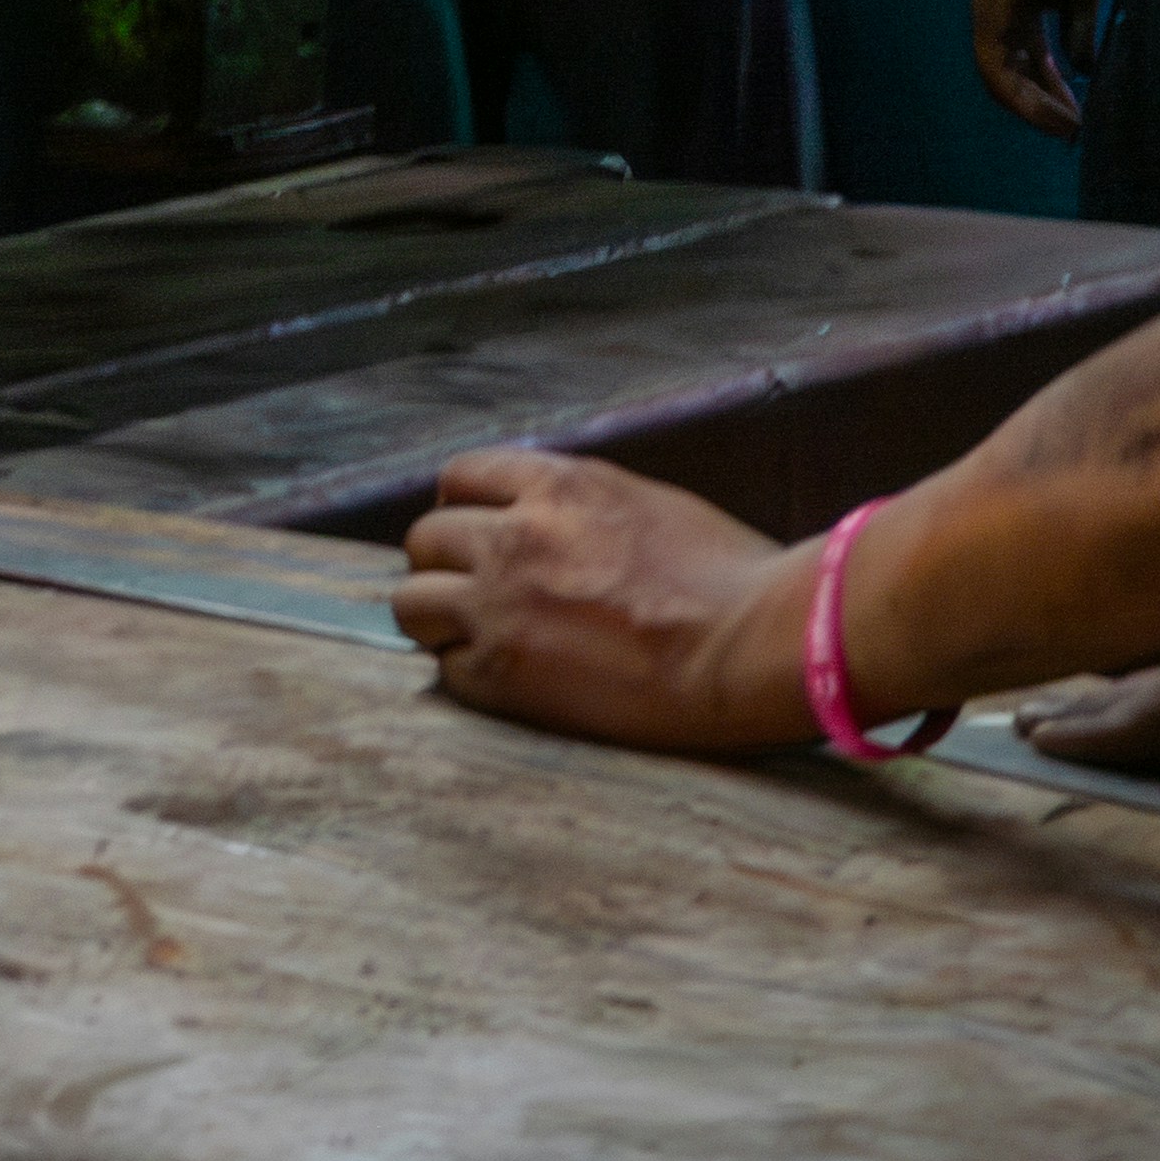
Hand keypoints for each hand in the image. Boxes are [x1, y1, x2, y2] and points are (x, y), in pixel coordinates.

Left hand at [393, 446, 800, 748]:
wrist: (747, 642)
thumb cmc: (727, 576)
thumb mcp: (648, 503)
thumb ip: (581, 509)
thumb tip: (552, 524)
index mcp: (559, 486)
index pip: (461, 477)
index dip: (462, 510)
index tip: (476, 535)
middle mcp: (516, 535)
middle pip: (424, 541)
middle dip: (443, 567)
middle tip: (476, 595)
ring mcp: (501, 605)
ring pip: (412, 605)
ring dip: (439, 621)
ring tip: (478, 641)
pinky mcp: (503, 673)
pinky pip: (448, 672)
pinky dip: (470, 677)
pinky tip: (514, 682)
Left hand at [972, 0, 1099, 137]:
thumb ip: (1079, 31)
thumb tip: (1084, 70)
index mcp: (1021, 13)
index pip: (1032, 66)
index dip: (1055, 94)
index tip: (1081, 117)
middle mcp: (1000, 20)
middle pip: (1016, 79)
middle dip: (1045, 109)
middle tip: (1075, 134)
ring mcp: (990, 17)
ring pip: (1002, 82)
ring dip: (1034, 111)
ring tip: (1068, 130)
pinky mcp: (990, 13)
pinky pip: (997, 69)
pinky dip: (1022, 96)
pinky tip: (1053, 111)